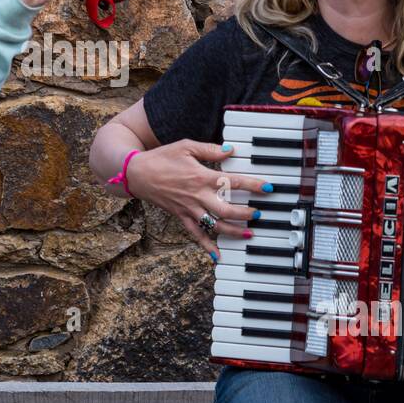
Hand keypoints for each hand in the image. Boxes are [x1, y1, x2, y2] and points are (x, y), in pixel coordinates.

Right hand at [125, 139, 269, 257]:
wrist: (136, 173)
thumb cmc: (161, 157)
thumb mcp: (186, 146)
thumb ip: (210, 149)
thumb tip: (231, 150)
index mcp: (201, 176)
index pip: (233, 182)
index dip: (252, 185)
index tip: (267, 187)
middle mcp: (197, 195)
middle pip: (227, 209)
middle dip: (246, 213)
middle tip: (259, 213)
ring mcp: (189, 209)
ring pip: (214, 224)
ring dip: (233, 231)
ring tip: (248, 233)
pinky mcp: (180, 217)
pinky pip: (196, 234)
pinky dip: (207, 246)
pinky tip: (218, 256)